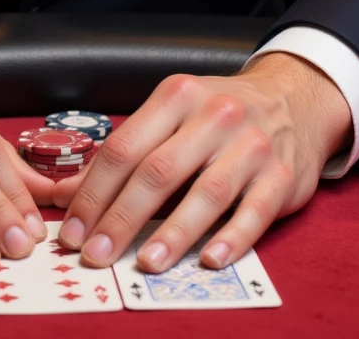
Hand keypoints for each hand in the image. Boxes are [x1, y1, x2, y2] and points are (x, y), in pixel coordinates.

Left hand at [51, 54, 353, 272]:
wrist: (292, 98)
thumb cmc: (217, 114)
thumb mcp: (170, 115)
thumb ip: (125, 154)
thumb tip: (66, 195)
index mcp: (177, 96)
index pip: (125, 147)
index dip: (94, 192)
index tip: (73, 231)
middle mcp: (214, 115)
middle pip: (159, 171)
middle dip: (122, 217)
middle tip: (97, 254)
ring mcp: (251, 144)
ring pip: (206, 193)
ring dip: (174, 233)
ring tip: (146, 263)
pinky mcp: (282, 175)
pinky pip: (256, 212)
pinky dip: (232, 238)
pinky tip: (210, 260)